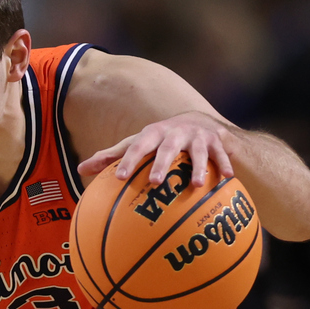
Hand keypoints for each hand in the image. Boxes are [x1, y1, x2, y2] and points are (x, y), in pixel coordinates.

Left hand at [78, 111, 234, 188]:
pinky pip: (221, 155)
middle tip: (155, 182)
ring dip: (198, 167)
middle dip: (162, 164)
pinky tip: (228, 179)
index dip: (128, 160)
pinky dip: (225, 165)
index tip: (119, 177)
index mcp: (152, 134)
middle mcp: (175, 133)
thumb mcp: (137, 144)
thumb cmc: (160, 140)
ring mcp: (197, 136)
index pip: (137, 146)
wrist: (198, 123)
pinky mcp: (217, 142)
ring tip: (197, 185)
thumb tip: (81, 169)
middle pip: (167, 148)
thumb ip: (112, 156)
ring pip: (198, 152)